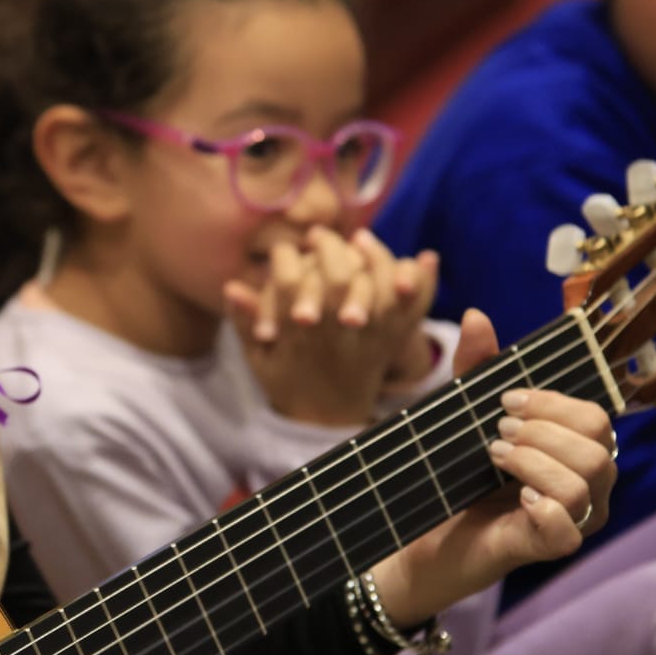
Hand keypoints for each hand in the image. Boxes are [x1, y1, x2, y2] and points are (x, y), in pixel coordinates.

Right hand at [223, 229, 438, 424]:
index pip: (288, 284)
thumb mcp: (259, 358)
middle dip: (329, 249)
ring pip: (379, 291)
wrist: (327, 418)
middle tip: (319, 236)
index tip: (286, 250)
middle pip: (337, 280)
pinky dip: (423, 285)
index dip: (286, 260)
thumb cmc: (288, 381)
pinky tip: (424, 257)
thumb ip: (246, 322)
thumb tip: (231, 286)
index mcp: (297, 338)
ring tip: (361, 240)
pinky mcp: (390, 345)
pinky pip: (413, 313)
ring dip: (376, 259)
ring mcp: (366, 341)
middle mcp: (334, 336)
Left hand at [370, 308, 617, 624]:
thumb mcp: (465, 413)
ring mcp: (577, 520)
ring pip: (585, 482)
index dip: (553, 403)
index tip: (505, 401)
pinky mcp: (552, 548)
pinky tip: (514, 497)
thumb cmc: (456, 473)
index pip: (596, 417)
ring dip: (533, 461)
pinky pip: (567, 527)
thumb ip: (475, 367)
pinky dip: (540, 505)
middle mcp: (588, 484)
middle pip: (600, 446)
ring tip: (495, 458)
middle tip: (497, 433)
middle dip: (543, 430)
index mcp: (575, 448)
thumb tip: (476, 315)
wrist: (424, 533)